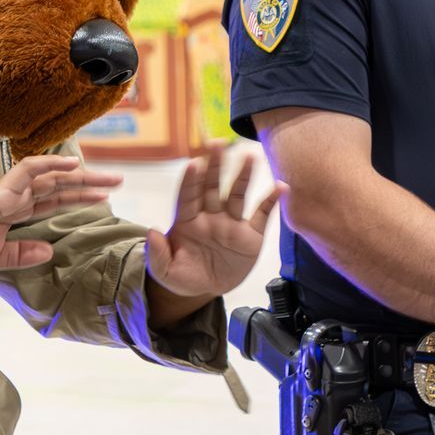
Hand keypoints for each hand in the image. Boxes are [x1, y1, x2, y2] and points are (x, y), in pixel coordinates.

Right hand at [0, 155, 116, 271]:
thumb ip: (21, 253)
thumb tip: (49, 253)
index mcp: (13, 211)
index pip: (53, 200)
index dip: (78, 198)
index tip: (103, 199)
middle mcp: (15, 196)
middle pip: (59, 186)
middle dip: (88, 184)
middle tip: (118, 181)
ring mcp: (9, 191)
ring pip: (51, 175)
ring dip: (79, 175)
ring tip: (106, 176)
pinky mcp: (0, 190)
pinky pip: (29, 170)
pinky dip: (51, 164)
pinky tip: (72, 165)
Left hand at [145, 142, 284, 301]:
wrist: (205, 290)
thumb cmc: (182, 275)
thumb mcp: (164, 271)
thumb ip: (157, 254)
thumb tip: (153, 232)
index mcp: (186, 220)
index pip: (188, 196)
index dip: (191, 181)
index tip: (193, 164)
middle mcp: (209, 216)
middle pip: (212, 186)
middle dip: (214, 165)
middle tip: (218, 144)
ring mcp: (230, 223)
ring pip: (236, 195)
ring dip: (243, 176)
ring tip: (249, 156)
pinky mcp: (250, 235)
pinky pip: (261, 215)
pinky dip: (271, 201)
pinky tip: (281, 187)